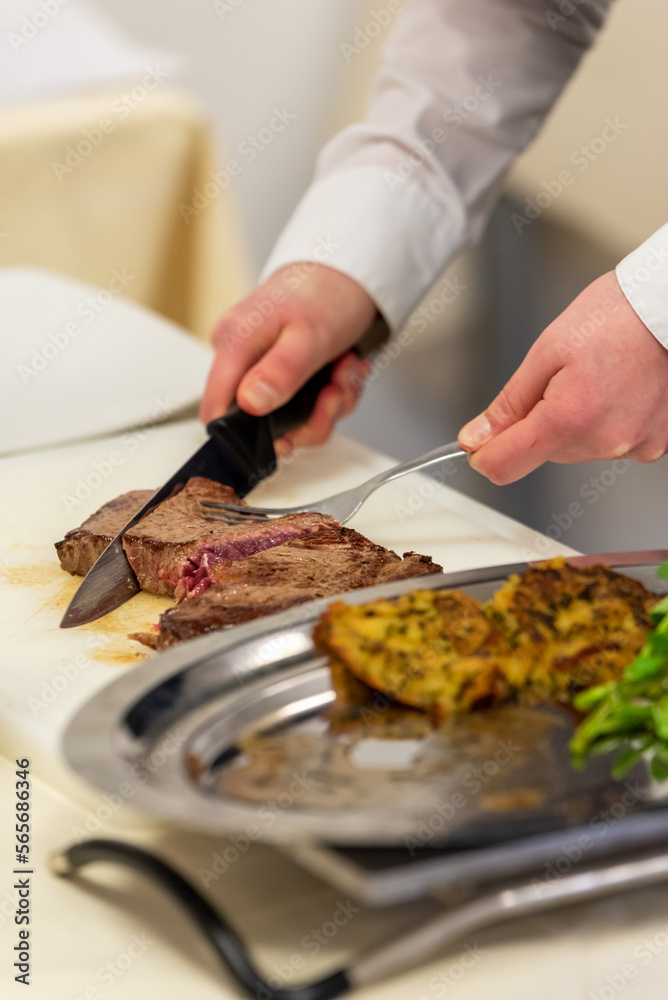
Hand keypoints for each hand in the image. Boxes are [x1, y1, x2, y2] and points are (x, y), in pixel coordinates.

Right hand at [200, 263, 375, 454]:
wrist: (352, 273)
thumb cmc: (327, 292)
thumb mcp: (310, 335)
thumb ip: (280, 372)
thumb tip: (250, 403)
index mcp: (234, 343)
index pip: (216, 409)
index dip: (246, 437)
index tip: (286, 440)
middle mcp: (242, 357)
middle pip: (260, 422)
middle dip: (308, 419)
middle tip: (334, 393)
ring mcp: (264, 367)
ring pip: (292, 418)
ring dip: (328, 405)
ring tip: (345, 372)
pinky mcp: (285, 373)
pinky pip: (307, 405)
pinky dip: (333, 395)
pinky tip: (343, 371)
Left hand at [458, 270, 667, 483]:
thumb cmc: (618, 316)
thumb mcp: (548, 350)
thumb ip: (509, 403)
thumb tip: (476, 437)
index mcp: (570, 418)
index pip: (504, 466)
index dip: (484, 453)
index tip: (480, 439)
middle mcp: (604, 442)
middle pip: (543, 453)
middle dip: (540, 422)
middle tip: (564, 378)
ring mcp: (634, 446)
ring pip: (577, 448)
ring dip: (575, 421)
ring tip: (599, 377)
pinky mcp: (655, 445)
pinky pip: (610, 443)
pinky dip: (606, 422)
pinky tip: (618, 389)